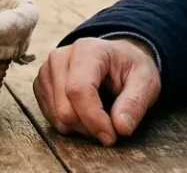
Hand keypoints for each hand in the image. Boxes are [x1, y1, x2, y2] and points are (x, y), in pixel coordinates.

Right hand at [34, 37, 160, 145]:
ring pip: (57, 117)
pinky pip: (50, 117)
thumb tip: (121, 128)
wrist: (115, 58)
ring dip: (81, 127)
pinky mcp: (40, 84)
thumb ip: (135, 103)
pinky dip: (70, 124)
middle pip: (65, 109)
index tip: (111, 137)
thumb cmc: (130, 68)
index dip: (94, 119)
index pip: (79, 90)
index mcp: (86, 50)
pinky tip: (84, 112)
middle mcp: (59, 57)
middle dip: (90, 128)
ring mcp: (46, 70)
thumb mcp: (146, 81)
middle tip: (111, 128)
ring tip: (99, 116)